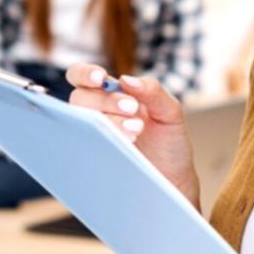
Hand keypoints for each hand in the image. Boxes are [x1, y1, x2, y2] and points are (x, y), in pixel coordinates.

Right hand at [66, 64, 199, 208]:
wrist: (174, 180)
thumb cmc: (170, 144)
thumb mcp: (170, 113)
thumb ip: (153, 91)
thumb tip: (126, 79)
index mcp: (112, 94)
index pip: (83, 76)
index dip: (85, 73)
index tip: (101, 78)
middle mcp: (97, 113)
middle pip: (79, 97)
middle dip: (105, 101)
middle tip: (132, 109)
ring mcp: (93, 136)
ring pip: (80, 120)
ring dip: (107, 120)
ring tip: (136, 130)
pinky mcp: (92, 158)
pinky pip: (82, 146)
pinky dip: (101, 141)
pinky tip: (125, 145)